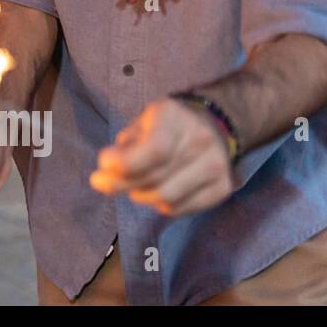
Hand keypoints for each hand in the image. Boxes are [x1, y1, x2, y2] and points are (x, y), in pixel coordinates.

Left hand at [90, 98, 234, 215]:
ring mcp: (216, 166)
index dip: (126, 164)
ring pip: (165, 198)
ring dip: (140, 195)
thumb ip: (122, 150)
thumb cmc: (162, 127)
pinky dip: (158, 204)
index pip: (155, 150)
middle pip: (155, 178)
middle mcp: (201, 140)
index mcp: (175, 117)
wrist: (210, 127)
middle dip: (121, 183)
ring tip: (134, 184)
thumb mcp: (138, 125)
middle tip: (103, 181)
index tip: (104, 164)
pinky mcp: (222, 188)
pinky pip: (178, 209)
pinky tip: (154, 190)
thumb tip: (103, 180)